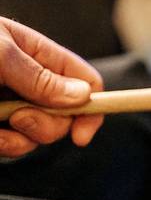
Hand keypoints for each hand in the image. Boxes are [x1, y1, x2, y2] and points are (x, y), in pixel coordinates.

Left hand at [0, 17, 103, 156]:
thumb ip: (39, 76)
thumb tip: (83, 96)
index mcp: (35, 53)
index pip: (84, 81)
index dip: (92, 107)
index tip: (81, 134)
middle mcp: (27, 81)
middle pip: (66, 115)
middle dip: (48, 124)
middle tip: (18, 117)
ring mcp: (11, 105)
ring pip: (40, 135)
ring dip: (22, 139)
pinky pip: (14, 145)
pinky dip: (5, 146)